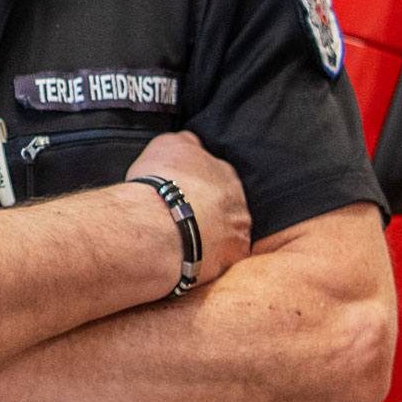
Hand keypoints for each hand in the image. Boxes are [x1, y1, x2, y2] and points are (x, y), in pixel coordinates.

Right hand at [127, 130, 251, 290]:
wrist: (161, 224)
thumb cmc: (161, 183)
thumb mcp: (167, 145)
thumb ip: (184, 143)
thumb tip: (190, 143)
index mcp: (225, 172)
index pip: (217, 175)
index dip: (199, 184)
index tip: (183, 192)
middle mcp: (239, 199)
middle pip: (227, 205)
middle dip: (210, 211)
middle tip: (185, 217)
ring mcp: (239, 229)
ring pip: (228, 232)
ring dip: (211, 236)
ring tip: (185, 241)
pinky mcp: (233, 257)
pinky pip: (222, 258)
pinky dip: (208, 258)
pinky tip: (189, 258)